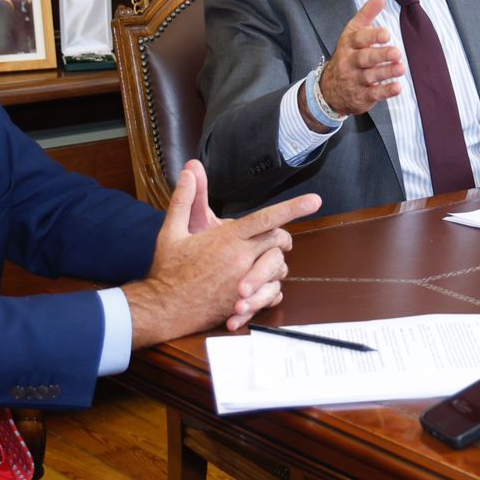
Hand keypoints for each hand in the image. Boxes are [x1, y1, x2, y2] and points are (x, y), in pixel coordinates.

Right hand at [123, 161, 317, 344]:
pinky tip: (259, 285)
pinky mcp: (246, 303)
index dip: (293, 207)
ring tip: (260, 261)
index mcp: (227, 239)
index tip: (315, 200)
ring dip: (275, 262)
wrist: (164, 309)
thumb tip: (191, 170)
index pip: (266, 218)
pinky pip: (274, 293)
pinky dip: (272, 288)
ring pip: (279, 266)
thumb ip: (185, 198)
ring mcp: (245, 283)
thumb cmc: (168, 269)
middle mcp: (241, 259)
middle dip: (280, 237)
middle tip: (274, 238)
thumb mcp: (172, 230)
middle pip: (278, 240)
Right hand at [315, 0, 403, 119]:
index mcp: (349, 44)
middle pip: (364, 58)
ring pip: (370, 77)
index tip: (386, 34)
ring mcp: (355, 80)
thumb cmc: (348, 53)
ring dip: (386, 73)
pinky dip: (385, 92)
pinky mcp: (361, 96)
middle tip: (396, 52)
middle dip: (380, 56)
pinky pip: (373, 94)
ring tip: (401, 68)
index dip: (372, 36)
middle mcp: (350, 62)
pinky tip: (397, 88)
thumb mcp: (354, 30)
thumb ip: (369, 11)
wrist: (329, 88)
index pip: (359, 39)